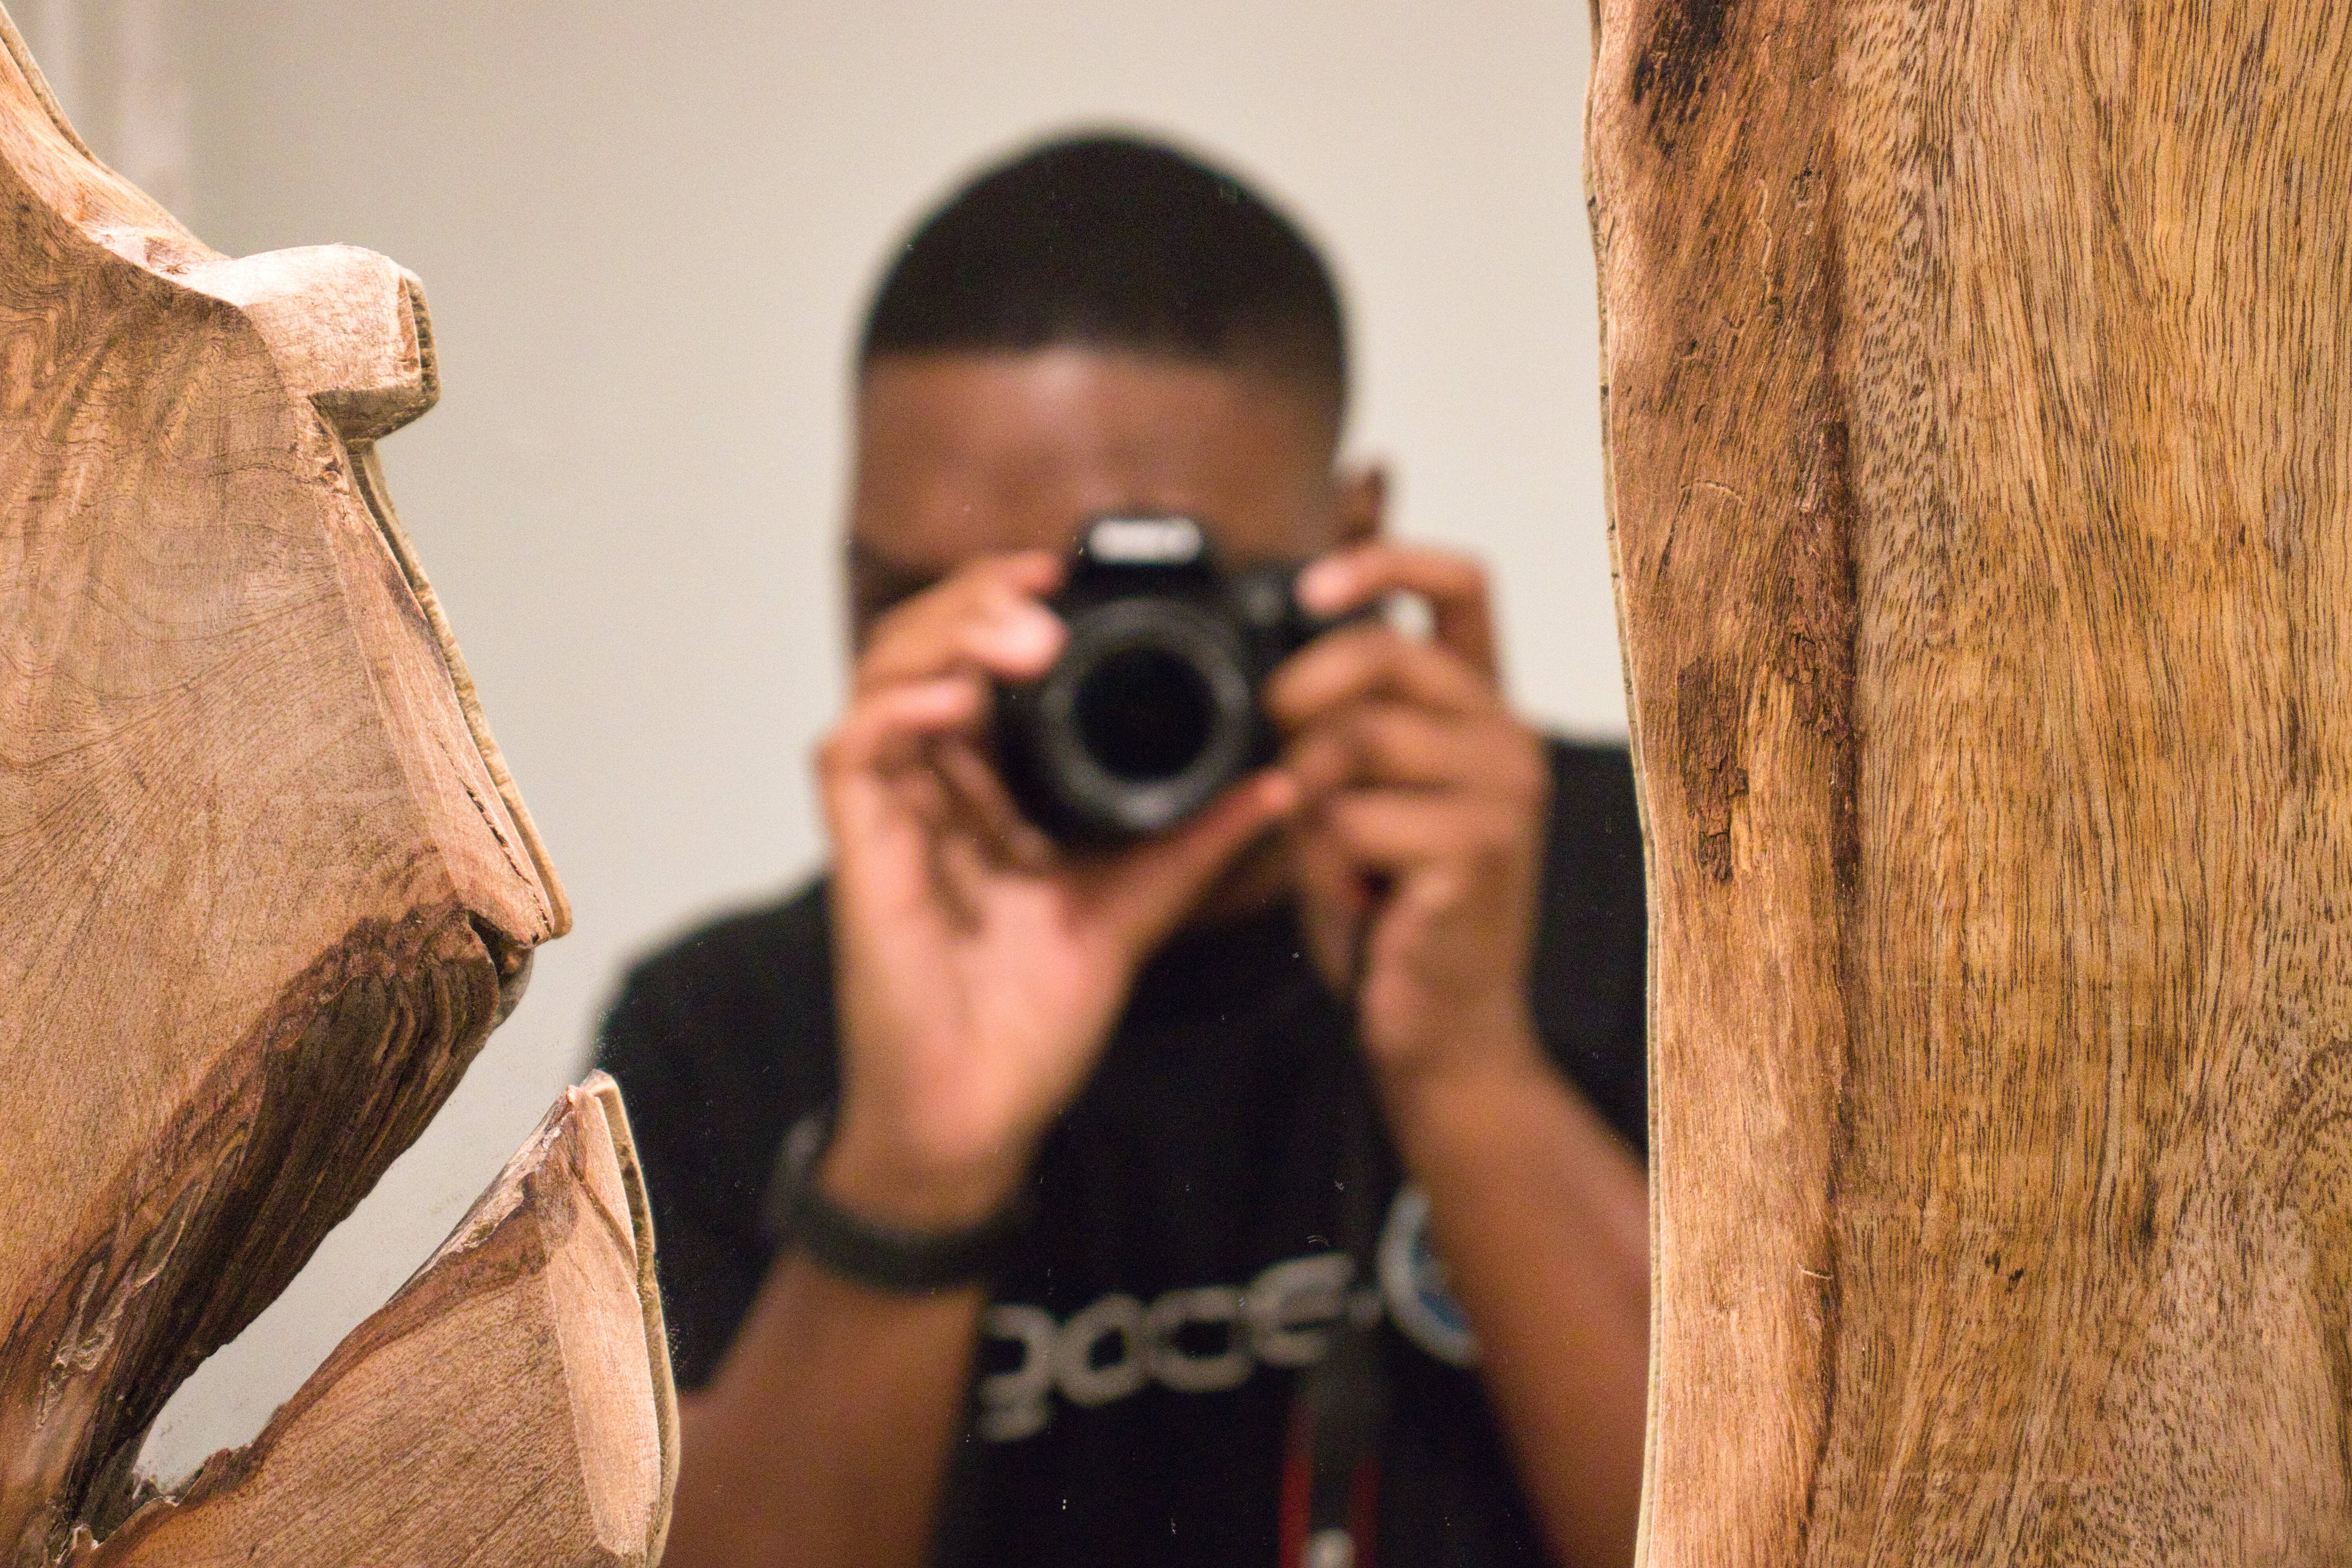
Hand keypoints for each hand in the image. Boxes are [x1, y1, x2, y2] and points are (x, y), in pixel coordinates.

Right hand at [817, 551, 1295, 1224]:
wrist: (983, 1110)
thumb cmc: (1036, 1017)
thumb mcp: (1137, 905)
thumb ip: (1198, 840)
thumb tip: (1282, 783)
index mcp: (989, 783)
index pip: (982, 657)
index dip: (1010, 600)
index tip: (1068, 575)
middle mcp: (933, 782)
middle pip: (926, 642)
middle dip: (979, 598)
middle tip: (1042, 593)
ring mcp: (891, 811)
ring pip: (884, 673)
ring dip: (945, 635)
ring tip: (1015, 635)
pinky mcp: (859, 847)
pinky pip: (850, 748)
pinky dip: (899, 710)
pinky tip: (956, 704)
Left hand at [1268, 543, 1550, 1087]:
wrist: (1440, 1031)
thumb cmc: (1390, 912)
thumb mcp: (1360, 795)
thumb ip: (1340, 721)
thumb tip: (1275, 652)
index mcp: (1483, 710)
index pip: (1462, 583)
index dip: (1384, 560)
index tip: (1311, 588)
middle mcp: (1509, 737)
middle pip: (1382, 654)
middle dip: (1300, 696)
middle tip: (1284, 762)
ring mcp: (1503, 793)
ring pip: (1354, 740)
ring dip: (1309, 804)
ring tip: (1335, 858)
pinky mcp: (1478, 850)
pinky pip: (1352, 819)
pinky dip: (1324, 865)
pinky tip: (1357, 902)